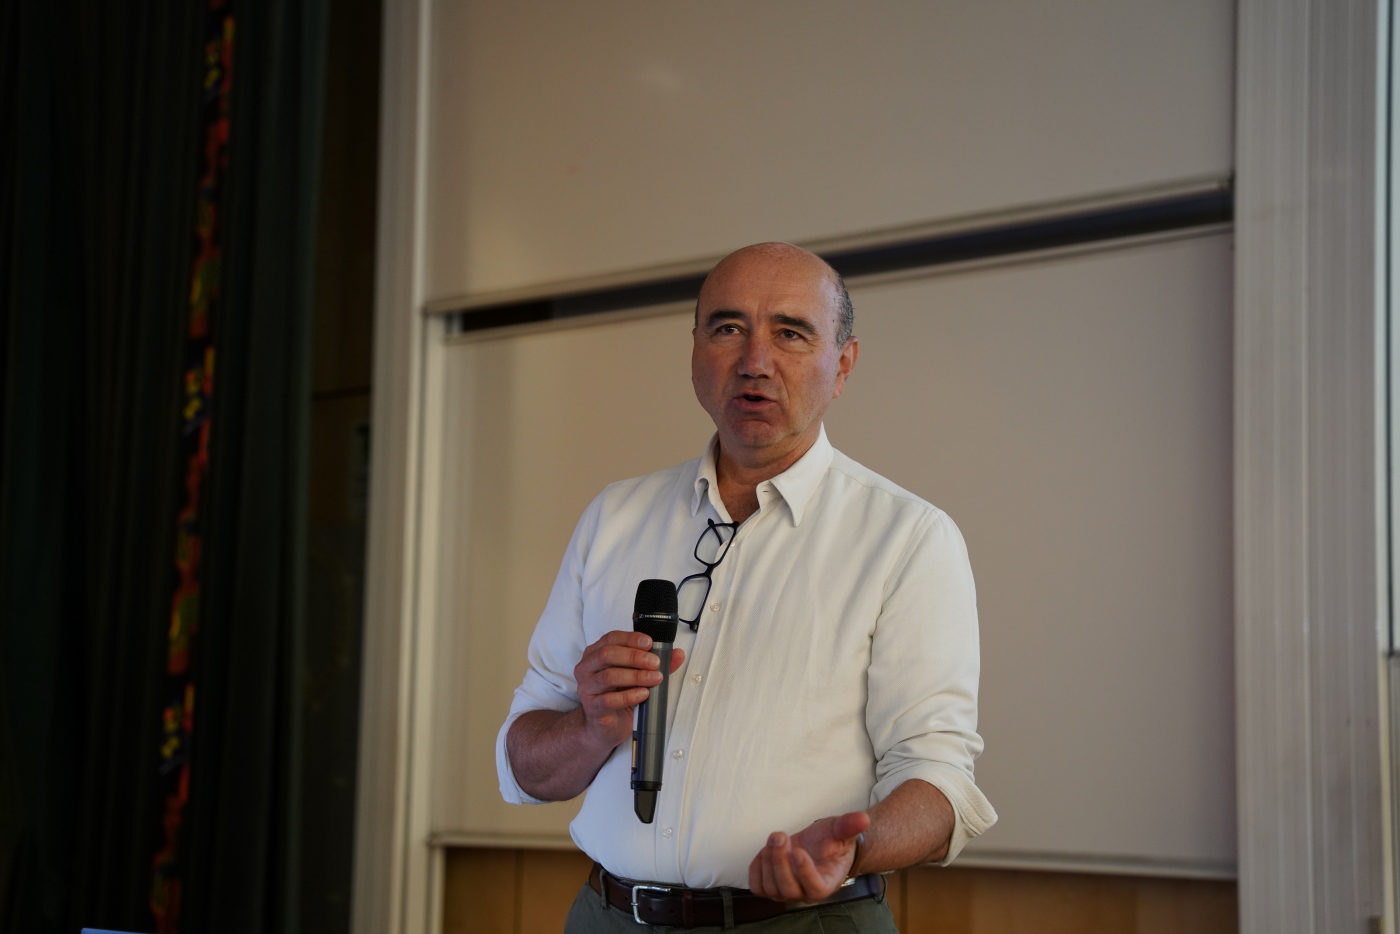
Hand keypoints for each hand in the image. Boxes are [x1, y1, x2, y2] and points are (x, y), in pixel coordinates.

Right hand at [572, 630, 685, 750]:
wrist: (606, 726)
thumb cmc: (618, 696)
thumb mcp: (636, 676)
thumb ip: (654, 664)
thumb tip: (677, 654)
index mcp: (595, 654)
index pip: (611, 638)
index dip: (631, 639)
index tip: (650, 643)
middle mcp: (587, 668)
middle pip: (608, 654)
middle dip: (634, 656)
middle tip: (655, 662)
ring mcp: (587, 688)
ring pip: (609, 676)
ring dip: (636, 676)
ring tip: (654, 678)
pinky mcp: (592, 707)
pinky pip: (609, 700)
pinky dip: (629, 696)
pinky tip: (643, 694)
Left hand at [748, 810, 870, 902]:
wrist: (819, 846)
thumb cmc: (832, 841)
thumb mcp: (841, 830)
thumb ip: (850, 826)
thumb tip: (863, 818)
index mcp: (827, 883)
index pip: (815, 889)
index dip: (805, 873)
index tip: (798, 850)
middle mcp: (805, 893)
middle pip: (788, 889)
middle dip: (780, 862)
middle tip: (780, 836)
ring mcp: (786, 892)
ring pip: (771, 888)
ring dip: (768, 861)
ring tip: (776, 838)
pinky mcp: (770, 885)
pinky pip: (757, 886)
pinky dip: (756, 868)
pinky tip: (765, 850)